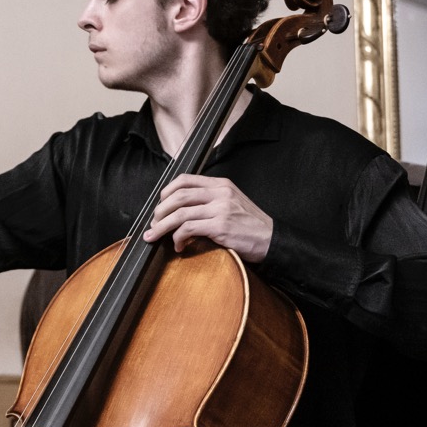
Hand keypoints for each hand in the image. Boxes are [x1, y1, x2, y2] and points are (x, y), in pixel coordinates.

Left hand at [142, 174, 272, 261]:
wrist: (272, 240)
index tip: (160, 205)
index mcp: (221, 185)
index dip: (166, 192)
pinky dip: (178, 238)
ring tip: (155, 236)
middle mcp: (220, 193)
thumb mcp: (232, 203)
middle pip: (178, 196)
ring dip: (162, 227)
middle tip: (153, 224)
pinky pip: (189, 229)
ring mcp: (221, 209)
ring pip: (180, 213)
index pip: (185, 180)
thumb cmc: (251, 225)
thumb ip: (211, 200)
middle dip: (160, 211)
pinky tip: (179, 246)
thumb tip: (182, 209)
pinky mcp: (221, 227)